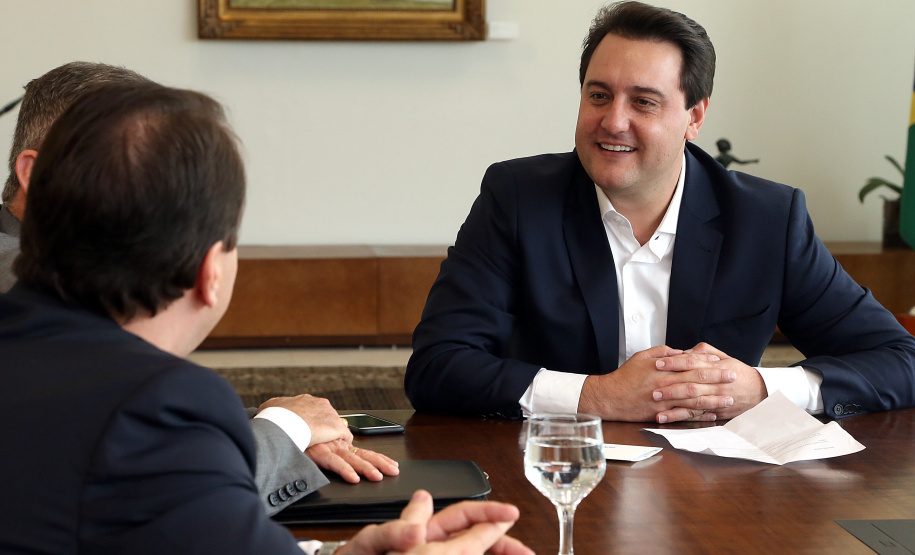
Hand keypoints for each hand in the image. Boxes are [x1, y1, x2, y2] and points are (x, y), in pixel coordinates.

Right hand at [258, 394, 351, 445]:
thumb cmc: (275, 416)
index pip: (313, 409)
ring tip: (330, 445)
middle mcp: (321, 405)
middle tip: (317, 438)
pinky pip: (345, 435)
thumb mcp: (269, 407)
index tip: (307, 427)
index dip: (310, 420)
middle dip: (322, 426)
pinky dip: (343, 441)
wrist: (285, 423)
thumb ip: (274, 407)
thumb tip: (268, 410)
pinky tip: (340, 448)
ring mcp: (330, 415)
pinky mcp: (337, 427)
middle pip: (326, 417)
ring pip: (336, 425)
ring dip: (333, 434)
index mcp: (306, 400)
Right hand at [305, 438, 399, 482]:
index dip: (378, 458)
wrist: (285, 421)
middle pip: (363, 454)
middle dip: (380, 462)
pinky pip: (334, 462)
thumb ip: (329, 443)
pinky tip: (354, 479)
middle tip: (394, 470)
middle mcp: (337, 444)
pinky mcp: (318, 452)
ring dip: (366, 468)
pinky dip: (345, 470)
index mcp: (339, 442)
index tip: (391, 465)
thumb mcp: (317, 437)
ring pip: (352, 458)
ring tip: (379, 477)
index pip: (362, 451)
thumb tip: (340, 450)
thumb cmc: (298, 430)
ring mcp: (329, 447)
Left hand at [338, 490, 532, 554]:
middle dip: (502, 543)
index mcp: (422, 533)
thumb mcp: (371, 544)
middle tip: (526, 552)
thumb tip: (422, 508)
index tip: (510, 514)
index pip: (463, 516)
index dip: (488, 512)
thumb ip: (396, 528)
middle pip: (476, 541)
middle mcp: (432, 548)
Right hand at [578, 345, 735, 422]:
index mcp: (663, 368)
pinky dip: (700, 415)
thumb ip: (663, 353)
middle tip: (733, 377)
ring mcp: (665, 400)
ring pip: (694, 400)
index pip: (690, 362)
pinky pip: (685, 415)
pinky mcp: (662, 414)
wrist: (610, 397)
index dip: (707, 361)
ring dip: (714, 399)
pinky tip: (712, 415)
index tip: (721, 361)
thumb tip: (680, 352)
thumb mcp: (642, 357)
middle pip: (697, 380)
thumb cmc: (625, 377)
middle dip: (717, 378)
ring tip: (729, 399)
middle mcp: (666, 384)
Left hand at [652, 342, 765, 421]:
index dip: (674, 363)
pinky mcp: (716, 412)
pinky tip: (667, 418)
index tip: (658, 363)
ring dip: (673, 407)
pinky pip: (696, 416)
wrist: (761, 392)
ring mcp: (716, 399)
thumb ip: (704, 352)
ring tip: (656, 408)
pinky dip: (681, 418)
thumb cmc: (740, 373)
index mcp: (715, 367)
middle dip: (670, 386)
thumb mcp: (725, 357)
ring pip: (692, 403)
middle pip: (690, 384)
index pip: (692, 363)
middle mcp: (715, 384)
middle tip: (652, 388)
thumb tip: (686, 351)